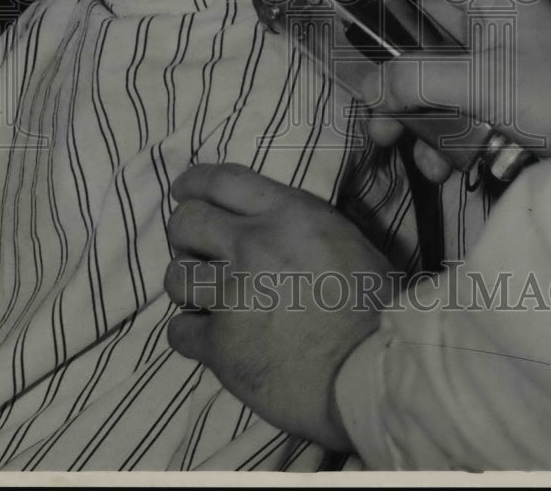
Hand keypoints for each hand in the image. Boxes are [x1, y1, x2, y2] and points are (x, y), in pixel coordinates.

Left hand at [164, 163, 398, 450]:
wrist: (373, 371)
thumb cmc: (375, 306)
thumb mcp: (344, 238)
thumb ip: (299, 222)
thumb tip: (269, 221)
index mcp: (288, 214)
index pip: (221, 180)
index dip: (193, 183)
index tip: (183, 192)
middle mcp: (253, 245)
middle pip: (186, 222)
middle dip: (185, 235)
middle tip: (196, 252)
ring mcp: (232, 295)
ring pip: (175, 276)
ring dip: (187, 286)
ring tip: (205, 298)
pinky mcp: (220, 345)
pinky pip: (178, 331)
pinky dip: (191, 334)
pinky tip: (210, 338)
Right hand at [347, 0, 550, 182]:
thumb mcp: (484, 84)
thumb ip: (420, 80)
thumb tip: (371, 87)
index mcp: (494, 1)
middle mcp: (494, 27)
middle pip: (423, 34)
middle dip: (390, 70)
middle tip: (364, 97)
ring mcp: (500, 66)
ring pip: (434, 79)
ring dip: (411, 112)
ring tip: (392, 139)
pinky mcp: (504, 103)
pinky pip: (456, 110)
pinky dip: (441, 137)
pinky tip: (438, 165)